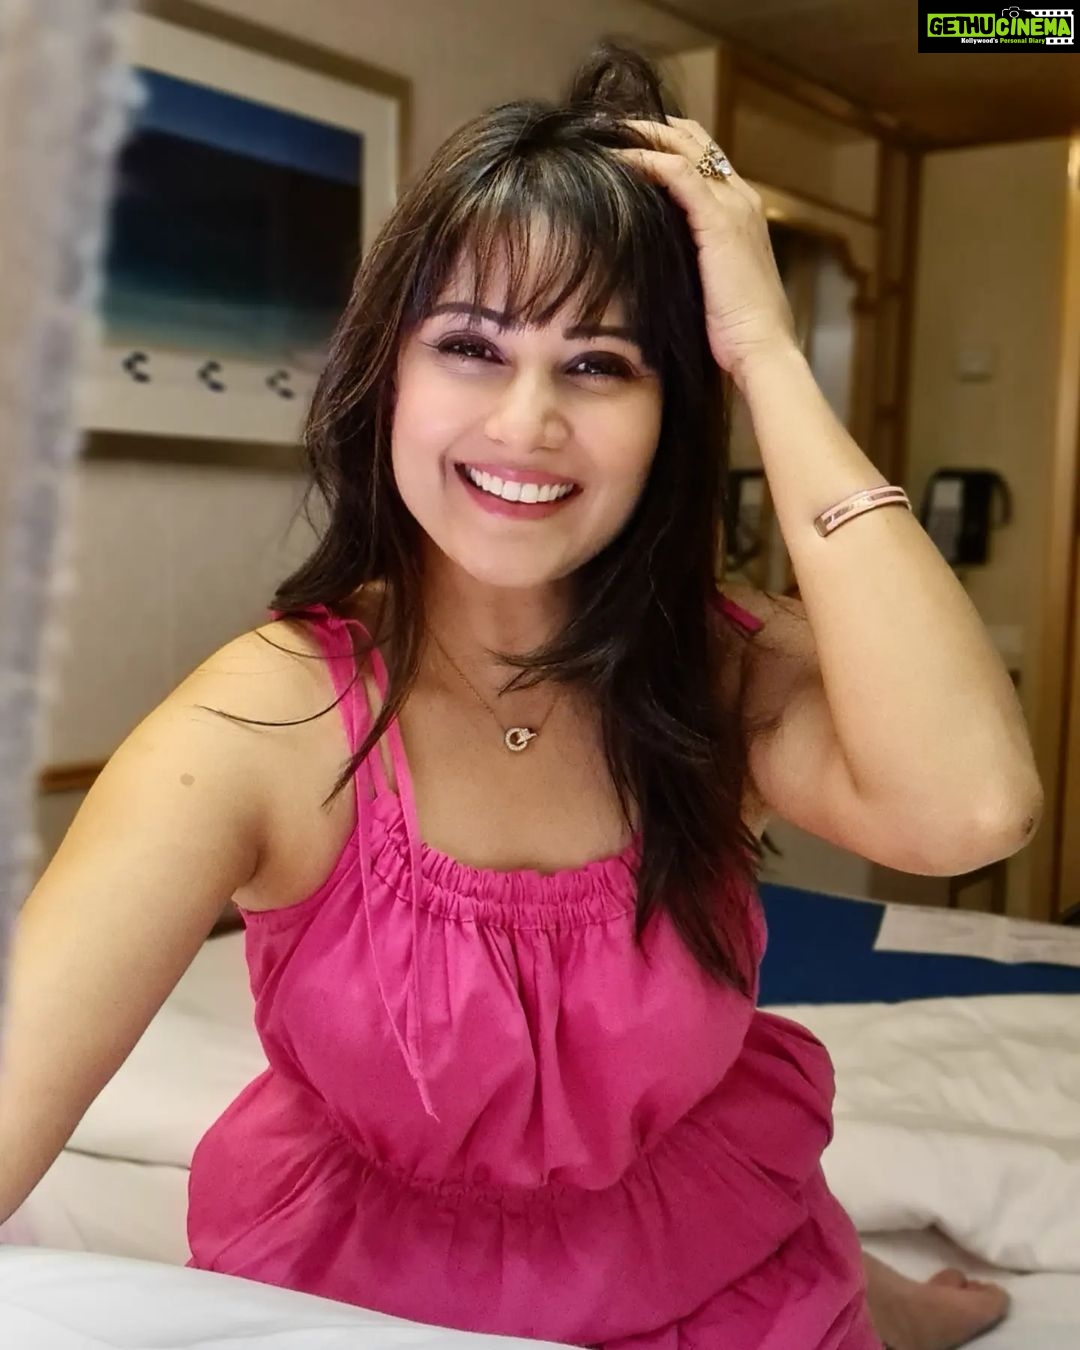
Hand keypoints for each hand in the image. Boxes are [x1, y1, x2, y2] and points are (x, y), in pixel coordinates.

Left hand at [618, 120, 797, 388]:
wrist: (762, 350)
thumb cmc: (733, 336)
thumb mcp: (704, 288)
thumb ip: (684, 263)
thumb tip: (644, 260)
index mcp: (739, 212)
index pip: (699, 157)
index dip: (659, 142)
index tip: (617, 142)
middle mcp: (740, 198)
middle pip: (691, 137)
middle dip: (645, 125)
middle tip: (601, 125)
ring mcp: (733, 205)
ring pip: (682, 144)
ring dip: (639, 132)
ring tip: (600, 130)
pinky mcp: (720, 220)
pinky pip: (677, 172)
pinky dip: (644, 158)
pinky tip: (615, 158)